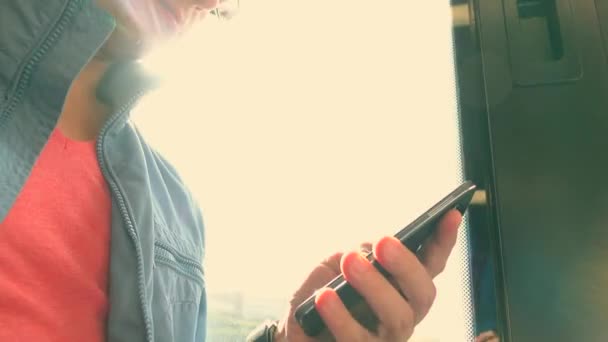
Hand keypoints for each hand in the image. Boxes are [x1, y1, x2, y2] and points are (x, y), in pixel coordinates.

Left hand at [274, 210, 462, 341]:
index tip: (451, 213)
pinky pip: (355, 338)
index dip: (444, 241)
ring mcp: (386, 338)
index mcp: (403, 288)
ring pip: (397, 317)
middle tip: (382, 242)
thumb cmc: (323, 292)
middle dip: (406, 264)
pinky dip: (340, 315)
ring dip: (374, 285)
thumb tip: (371, 250)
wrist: (294, 330)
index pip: (431, 264)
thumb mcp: (339, 264)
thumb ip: (360, 254)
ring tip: (349, 261)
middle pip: (423, 293)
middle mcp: (404, 314)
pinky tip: (324, 295)